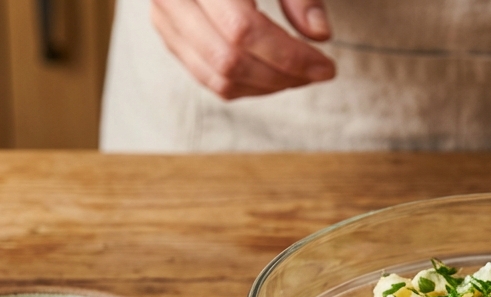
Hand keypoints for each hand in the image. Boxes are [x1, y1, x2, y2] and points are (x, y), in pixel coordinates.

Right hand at [151, 0, 335, 99]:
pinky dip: (245, 84)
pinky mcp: (169, 33)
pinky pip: (206, 76)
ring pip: (216, 76)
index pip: (243, 29)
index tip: (325, 67)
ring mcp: (165, 16)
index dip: (289, 56)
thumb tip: (319, 34)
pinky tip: (273, 75)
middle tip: (315, 73)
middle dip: (280, 76)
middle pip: (228, 60)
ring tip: (298, 75)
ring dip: (265, 86)